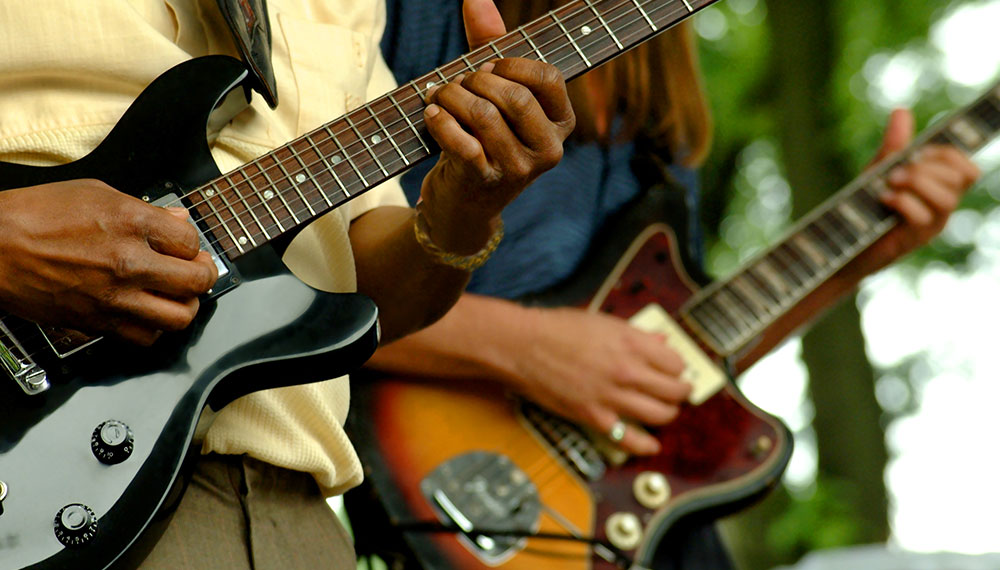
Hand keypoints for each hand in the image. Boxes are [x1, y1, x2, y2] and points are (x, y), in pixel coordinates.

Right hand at [0, 179, 218, 344]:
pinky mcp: (97, 323)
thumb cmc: (35, 215)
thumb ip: (145, 209)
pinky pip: (144, 338)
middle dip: (202, 276)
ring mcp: (115, 296)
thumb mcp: (95, 193)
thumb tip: (180, 221)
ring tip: (176, 296)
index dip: (193, 245)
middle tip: (195, 273)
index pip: (192, 242)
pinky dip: (152, 329)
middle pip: (197, 281)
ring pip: (179, 317)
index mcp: (132, 223)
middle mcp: (129, 262)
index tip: (185, 247)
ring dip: (184, 306)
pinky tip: (146, 314)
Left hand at [416, 0, 575, 254]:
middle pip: (514, 96)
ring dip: (451, 97)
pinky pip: (462, 142)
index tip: (487, 68)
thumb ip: (489, 44)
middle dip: (476, 81)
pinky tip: (431, 115)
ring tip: (437, 96)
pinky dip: (440, 122)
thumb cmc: (482, 138)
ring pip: (484, 115)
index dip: (510, 65)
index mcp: (561, 124)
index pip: (547, 78)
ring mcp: (519, 170)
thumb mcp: (493, 92)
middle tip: (456, 83)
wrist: (463, 203)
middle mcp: (549, 150)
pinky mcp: (485, 183)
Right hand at [510, 307, 690, 454]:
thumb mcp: (602, 321)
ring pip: (660, 415)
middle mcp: (627, 370)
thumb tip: (662, 339)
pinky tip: (651, 444)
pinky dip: (645, 445)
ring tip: (665, 410)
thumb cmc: (556, 328)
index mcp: (631, 342)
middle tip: (678, 392)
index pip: (676, 363)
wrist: (522, 346)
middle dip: (681, 392)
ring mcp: (611, 396)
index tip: (674, 370)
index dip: (678, 368)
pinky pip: (629, 437)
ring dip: (668, 414)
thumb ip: (636, 333)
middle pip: (675, 391)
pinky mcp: (594, 416)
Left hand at [852, 109, 979, 276]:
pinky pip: (923, 218)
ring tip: (889, 182)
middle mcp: (941, 207)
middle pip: (960, 179)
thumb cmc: (865, 206)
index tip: (918, 152)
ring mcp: (931, 225)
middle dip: (927, 166)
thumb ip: (894, 145)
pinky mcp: (913, 240)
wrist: (841, 239)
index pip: (967, 169)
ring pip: (947, 199)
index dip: (947, 155)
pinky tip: (883, 198)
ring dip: (918, 182)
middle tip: (895, 171)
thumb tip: (901, 110)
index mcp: (939, 189)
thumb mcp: (879, 170)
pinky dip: (902, 202)